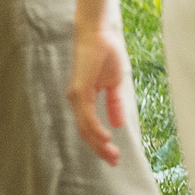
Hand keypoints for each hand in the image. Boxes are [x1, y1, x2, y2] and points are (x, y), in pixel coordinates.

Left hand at [68, 21, 132, 165]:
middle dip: (100, 149)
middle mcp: (77, 100)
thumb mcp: (115, 84)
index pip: (90, 128)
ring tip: (112, 153)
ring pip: (85, 128)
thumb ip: (115, 104)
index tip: (114, 155)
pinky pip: (87, 116)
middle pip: (86, 133)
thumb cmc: (106, 54)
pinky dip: (96, 129)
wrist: (100, 33)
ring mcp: (76, 96)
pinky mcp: (80, 90)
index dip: (100, 143)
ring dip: (98, 143)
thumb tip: (118, 124)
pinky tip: (107, 137)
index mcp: (84, 99)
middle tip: (114, 161)